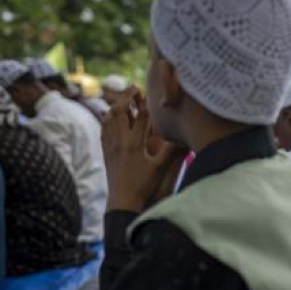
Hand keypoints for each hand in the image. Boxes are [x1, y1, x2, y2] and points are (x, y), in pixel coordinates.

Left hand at [101, 87, 184, 211]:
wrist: (122, 201)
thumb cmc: (143, 186)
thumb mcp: (160, 169)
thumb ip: (172, 152)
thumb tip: (187, 140)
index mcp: (134, 144)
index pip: (138, 116)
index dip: (143, 102)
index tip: (147, 92)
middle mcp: (119, 142)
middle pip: (119, 111)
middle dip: (125, 97)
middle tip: (134, 88)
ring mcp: (110, 146)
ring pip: (108, 119)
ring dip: (115, 106)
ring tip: (122, 99)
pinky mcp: (106, 152)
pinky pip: (104, 130)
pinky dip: (107, 119)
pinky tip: (109, 118)